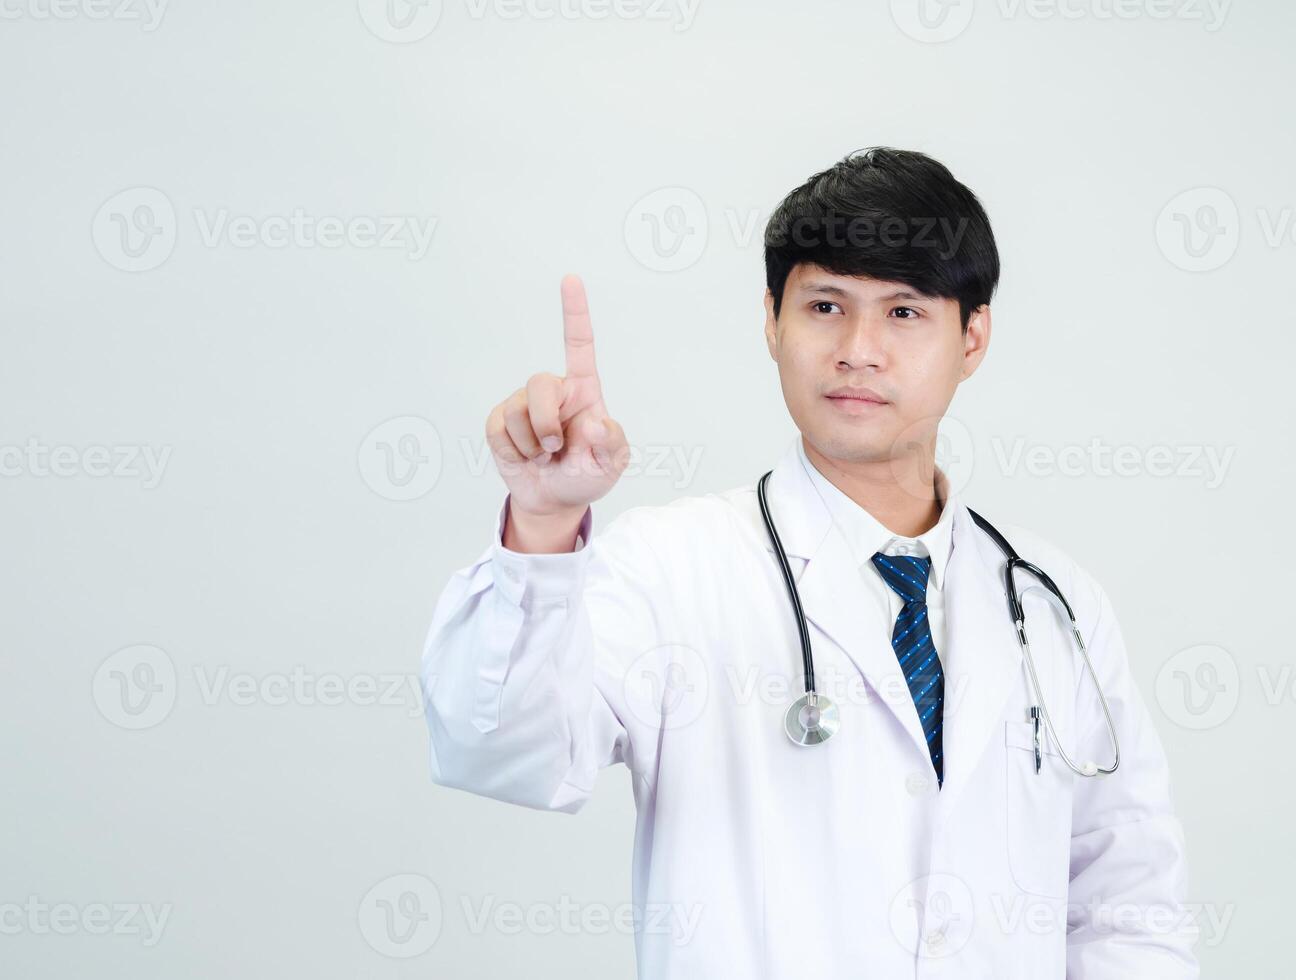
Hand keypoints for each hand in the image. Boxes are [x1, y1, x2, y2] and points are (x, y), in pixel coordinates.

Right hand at [485, 274, 629, 518]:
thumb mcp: (611, 464)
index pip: (579, 344)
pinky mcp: (500, 422)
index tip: (570, 279)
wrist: (555, 499)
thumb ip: (612, 444)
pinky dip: (513, 451)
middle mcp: (553, 391)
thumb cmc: (587, 475)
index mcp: (584, 390)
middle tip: (555, 448)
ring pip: (516, 410)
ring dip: (531, 443)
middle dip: (545, 422)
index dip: (575, 312)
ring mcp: (524, 405)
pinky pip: (498, 429)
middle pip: (540, 383)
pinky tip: (525, 458)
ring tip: (544, 457)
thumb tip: (597, 424)